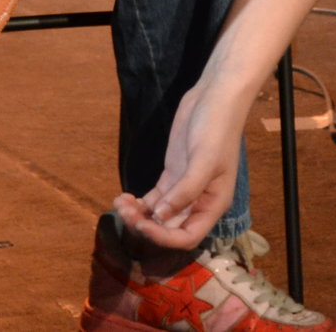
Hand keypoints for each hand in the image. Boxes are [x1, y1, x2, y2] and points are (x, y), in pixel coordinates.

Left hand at [110, 82, 245, 252]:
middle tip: (124, 211)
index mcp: (213, 204)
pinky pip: (155, 198)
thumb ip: (185, 191)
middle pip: (169, 227)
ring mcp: (183, 187)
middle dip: (146, 224)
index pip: (187, 236)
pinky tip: (124, 196)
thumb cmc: (216, 129)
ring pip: (159, 213)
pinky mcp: (173, 174)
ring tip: (119, 203)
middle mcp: (198, 201)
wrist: (215, 97)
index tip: (143, 224)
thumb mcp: (203, 160)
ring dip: (138, 214)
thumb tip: (161, 215)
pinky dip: (139, 202)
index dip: (164, 238)